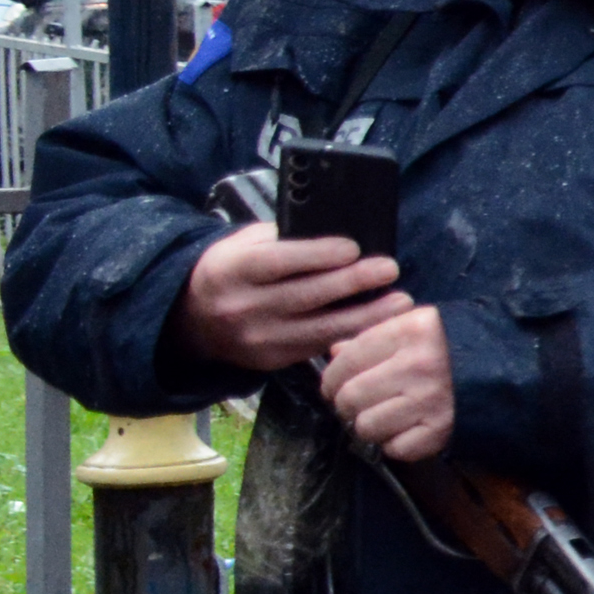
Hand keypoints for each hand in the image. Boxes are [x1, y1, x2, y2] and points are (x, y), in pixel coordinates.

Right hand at [170, 222, 408, 376]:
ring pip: (318, 329)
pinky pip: (318, 348)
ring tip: (400, 301)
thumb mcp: (244, 245)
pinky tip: (379, 323)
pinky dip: (351, 335)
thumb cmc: (232, 270)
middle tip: (390, 269)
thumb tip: (337, 232)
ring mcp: (258, 339)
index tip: (353, 247)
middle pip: (304, 296)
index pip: (277, 263)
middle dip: (352, 282)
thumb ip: (283, 239)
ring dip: (365, 316)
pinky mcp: (272, 361)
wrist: (193, 319)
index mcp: (232, 271)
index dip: (317, 255)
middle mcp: (242, 308)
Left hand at [319, 305, 457, 463]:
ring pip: (367, 426)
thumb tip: (334, 354)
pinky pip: (397, 449)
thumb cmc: (458, 342)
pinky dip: (398, 444)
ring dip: (372, 426)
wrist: (514, 364)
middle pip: (350, 397)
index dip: (331, 378)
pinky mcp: (443, 430)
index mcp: (409, 332)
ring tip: (386, 417)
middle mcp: (417, 366)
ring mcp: (431, 400)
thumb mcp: (419, 325)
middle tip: (358, 405)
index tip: (334, 386)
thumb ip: (375, 335)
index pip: (346, 361)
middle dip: (347, 405)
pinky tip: (409, 429)